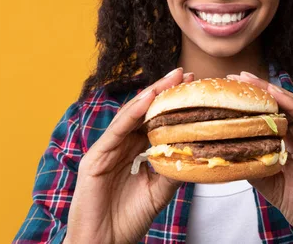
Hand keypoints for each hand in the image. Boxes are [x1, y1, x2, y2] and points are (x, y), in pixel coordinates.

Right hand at [64, 68, 192, 243]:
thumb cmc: (128, 219)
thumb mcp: (160, 191)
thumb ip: (173, 169)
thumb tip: (198, 150)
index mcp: (134, 152)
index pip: (155, 121)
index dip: (173, 104)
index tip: (195, 87)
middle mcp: (120, 146)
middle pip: (144, 113)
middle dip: (164, 91)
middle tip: (186, 73)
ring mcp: (106, 150)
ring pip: (130, 117)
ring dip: (151, 95)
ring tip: (171, 79)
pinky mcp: (94, 158)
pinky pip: (115, 131)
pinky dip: (132, 114)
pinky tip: (147, 99)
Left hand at [228, 72, 292, 242]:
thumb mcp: (271, 186)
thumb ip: (255, 168)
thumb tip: (229, 154)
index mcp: (290, 146)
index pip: (268, 119)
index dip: (249, 105)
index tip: (227, 92)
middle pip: (279, 107)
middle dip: (257, 91)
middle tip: (234, 78)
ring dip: (272, 92)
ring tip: (251, 81)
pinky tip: (276, 94)